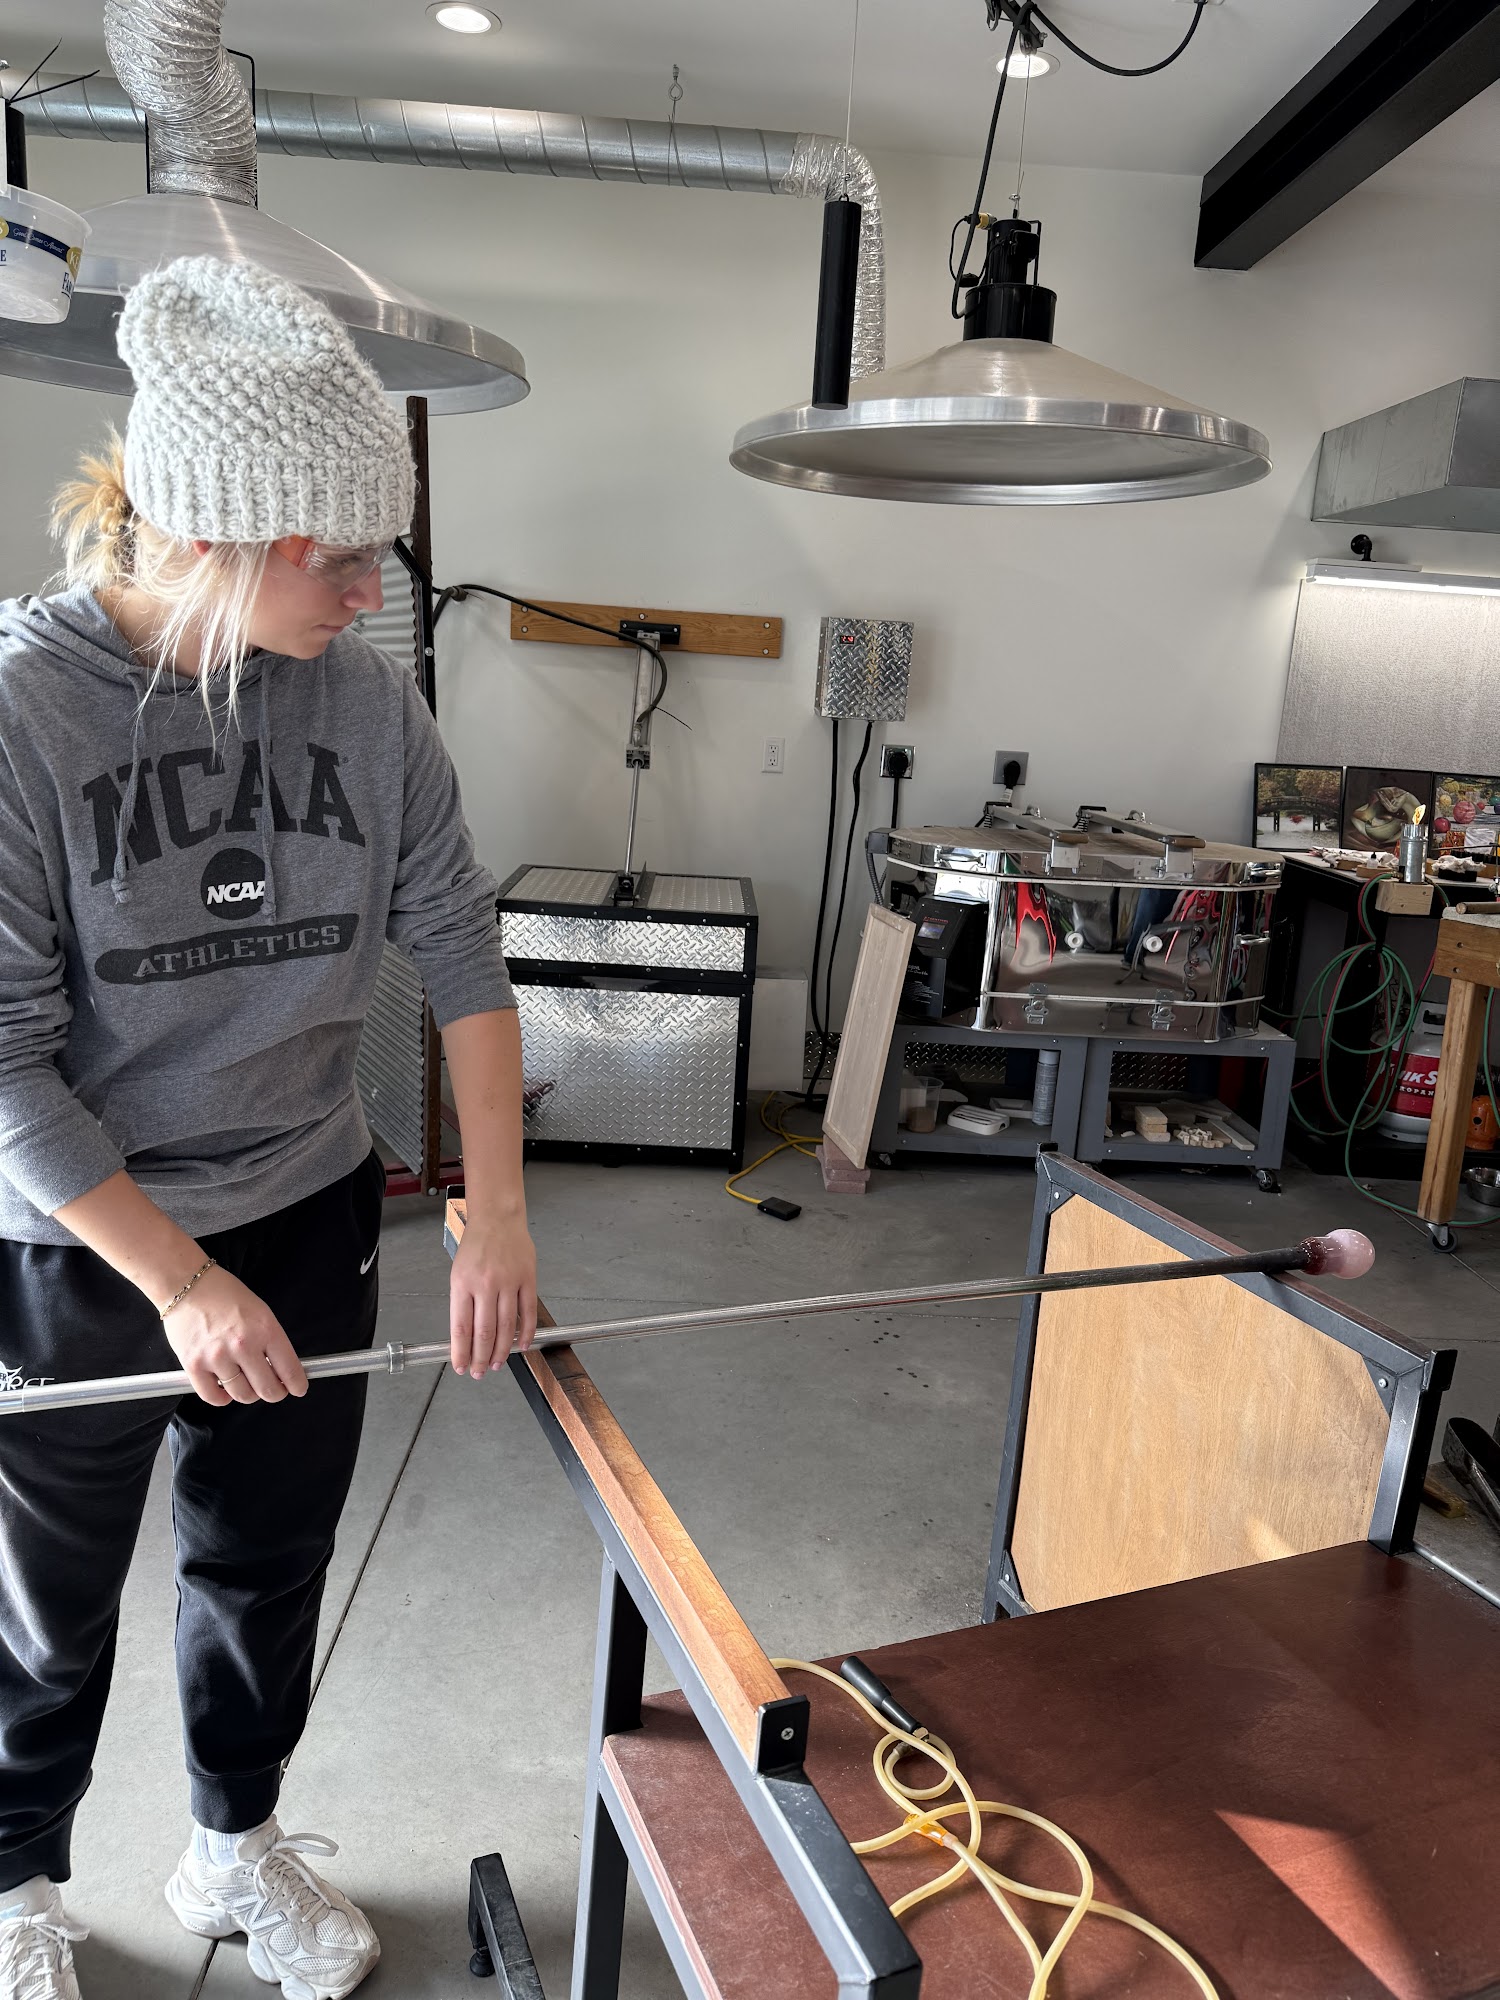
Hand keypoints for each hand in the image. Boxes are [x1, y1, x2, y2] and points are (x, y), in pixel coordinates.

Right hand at [163, 1265, 308, 1405]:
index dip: (297, 1385)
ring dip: (248, 1394)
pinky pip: (213, 1397)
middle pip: (267, 1389)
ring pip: (242, 1395)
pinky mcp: (194, 1365)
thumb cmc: (224, 1295)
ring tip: (246, 1382)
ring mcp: (217, 1357)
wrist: (187, 1284)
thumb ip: (271, 1341)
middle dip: (275, 1393)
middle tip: (273, 1389)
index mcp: (265, 1329)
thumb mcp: (260, 1311)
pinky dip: (222, 1398)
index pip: (289, 1369)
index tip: (297, 1389)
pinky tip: (225, 1389)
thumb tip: (282, 1370)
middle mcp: (243, 1345)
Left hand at [450, 1212, 537, 1378]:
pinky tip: (522, 1345)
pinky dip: (526, 1333)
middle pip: (484, 1332)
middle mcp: (485, 1283)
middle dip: (481, 1358)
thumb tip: (465, 1337)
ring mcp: (508, 1281)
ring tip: (498, 1363)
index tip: (461, 1367)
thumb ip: (462, 1303)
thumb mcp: (458, 1273)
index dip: (461, 1352)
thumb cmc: (476, 1245)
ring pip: (506, 1326)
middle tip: (480, 1372)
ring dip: (502, 1350)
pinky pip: (528, 1313)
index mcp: (463, 1283)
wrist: (498, 1218)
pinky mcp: (528, 1278)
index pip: (460, 1327)